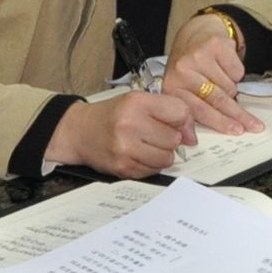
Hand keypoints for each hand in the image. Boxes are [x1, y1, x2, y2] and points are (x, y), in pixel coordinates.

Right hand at [53, 91, 201, 177]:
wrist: (79, 131)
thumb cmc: (112, 115)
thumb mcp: (138, 101)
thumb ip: (169, 111)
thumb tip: (192, 137)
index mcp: (137, 102)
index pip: (179, 112)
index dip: (183, 121)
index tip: (178, 125)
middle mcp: (130, 124)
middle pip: (174, 138)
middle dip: (169, 139)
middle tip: (154, 134)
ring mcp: (125, 148)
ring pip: (167, 158)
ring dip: (162, 154)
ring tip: (146, 145)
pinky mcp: (123, 168)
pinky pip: (153, 171)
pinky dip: (150, 165)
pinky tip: (138, 154)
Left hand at [162, 13, 262, 133]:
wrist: (196, 34)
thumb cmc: (191, 68)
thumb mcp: (184, 90)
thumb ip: (189, 113)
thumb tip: (192, 139)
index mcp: (171, 87)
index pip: (199, 111)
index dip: (219, 123)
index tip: (236, 131)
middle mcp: (182, 71)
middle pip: (217, 100)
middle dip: (237, 116)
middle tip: (252, 125)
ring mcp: (198, 56)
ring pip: (229, 87)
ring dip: (232, 89)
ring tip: (223, 81)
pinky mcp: (216, 45)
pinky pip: (237, 71)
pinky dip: (236, 73)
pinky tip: (225, 67)